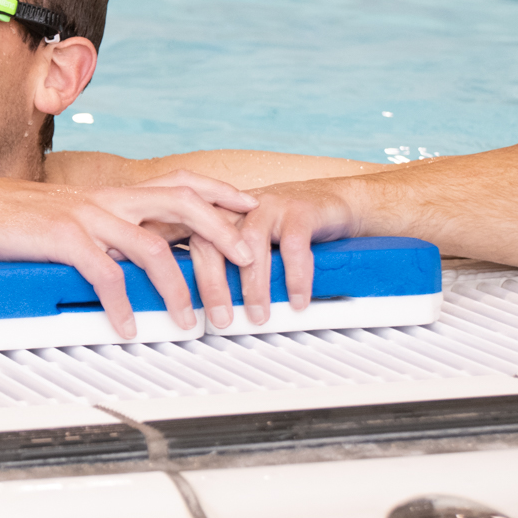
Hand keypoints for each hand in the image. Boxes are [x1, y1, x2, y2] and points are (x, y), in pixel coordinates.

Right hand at [0, 172, 259, 338]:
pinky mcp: (62, 239)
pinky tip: (127, 327)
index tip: (250, 206)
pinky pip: (104, 275)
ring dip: (178, 286)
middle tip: (247, 260)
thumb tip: (131, 253)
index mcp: (110, 194)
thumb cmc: (12, 218)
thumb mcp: (68, 217)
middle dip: (221, 230)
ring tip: (191, 319)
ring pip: (151, 245)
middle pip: (180, 203)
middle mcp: (105, 200)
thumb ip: (104, 230)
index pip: (178, 183)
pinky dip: (121, 305)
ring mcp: (86, 217)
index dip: (219, 192)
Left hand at [193, 179, 359, 327]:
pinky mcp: (300, 210)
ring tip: (258, 315)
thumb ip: (232, 265)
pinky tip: (296, 299)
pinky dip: (294, 276)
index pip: (191, 243)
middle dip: (213, 284)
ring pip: (250, 243)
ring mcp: (268, 205)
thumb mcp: (251, 244)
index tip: (188, 309)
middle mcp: (237, 206)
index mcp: (218, 215)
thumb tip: (215, 306)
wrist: (331, 200)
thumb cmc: (286, 227)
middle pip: (211, 240)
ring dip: (253, 285)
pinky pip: (293, 245)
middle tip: (221, 317)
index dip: (186, 275)